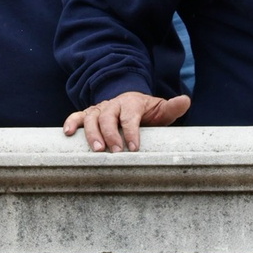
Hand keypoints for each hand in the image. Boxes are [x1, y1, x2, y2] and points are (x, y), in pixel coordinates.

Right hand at [63, 91, 191, 152]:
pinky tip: (67, 133)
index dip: (131, 131)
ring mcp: (99, 109)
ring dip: (91, 133)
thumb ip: (171, 107)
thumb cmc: (146, 111)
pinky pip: (77, 116)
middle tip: (115, 152)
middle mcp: (113, 104)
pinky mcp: (88, 114)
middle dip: (111, 134)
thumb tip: (185, 100)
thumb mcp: (160, 110)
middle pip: (108, 117)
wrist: (130, 101)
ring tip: (96, 151)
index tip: (134, 148)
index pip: (130, 116)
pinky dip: (70, 122)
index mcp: (131, 103)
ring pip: (91, 117)